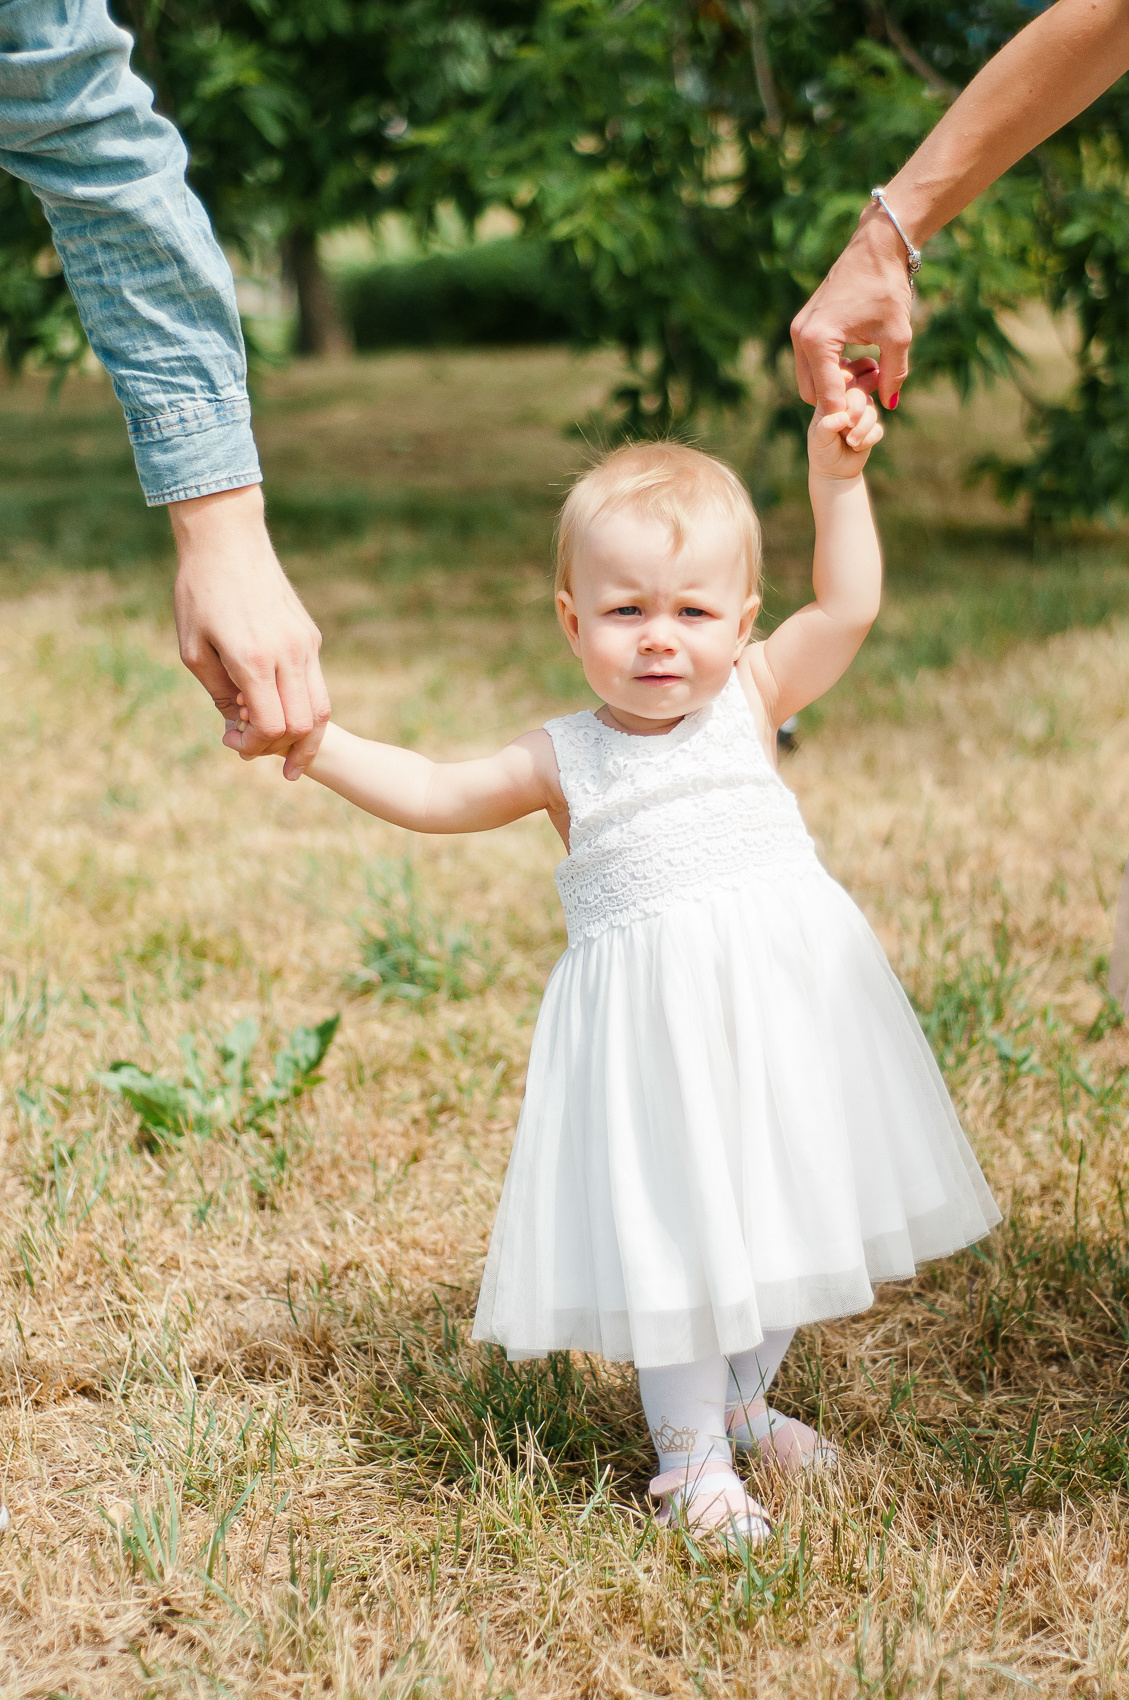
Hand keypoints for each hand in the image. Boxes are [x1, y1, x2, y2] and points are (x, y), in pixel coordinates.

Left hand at [169, 485, 329, 780]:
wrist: (228, 539)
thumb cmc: (200, 592)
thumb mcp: (193, 649)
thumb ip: (219, 693)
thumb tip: (238, 727)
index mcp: (253, 659)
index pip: (273, 726)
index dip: (257, 745)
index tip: (234, 742)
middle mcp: (288, 654)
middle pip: (305, 724)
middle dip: (283, 748)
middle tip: (260, 755)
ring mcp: (305, 644)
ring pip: (320, 708)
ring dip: (303, 735)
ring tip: (285, 753)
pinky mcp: (310, 635)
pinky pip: (316, 683)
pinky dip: (301, 706)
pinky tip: (278, 708)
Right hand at [791, 207, 912, 413]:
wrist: (876, 247)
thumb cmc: (887, 286)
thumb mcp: (898, 335)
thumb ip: (894, 374)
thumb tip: (890, 405)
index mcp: (817, 340)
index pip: (827, 396)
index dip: (848, 412)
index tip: (870, 415)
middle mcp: (800, 337)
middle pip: (812, 393)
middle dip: (841, 399)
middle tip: (874, 387)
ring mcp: (799, 331)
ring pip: (811, 380)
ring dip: (838, 385)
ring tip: (872, 370)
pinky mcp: (804, 327)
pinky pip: (813, 364)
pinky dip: (833, 371)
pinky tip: (861, 361)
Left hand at [808, 376, 883, 480]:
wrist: (834, 472)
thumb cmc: (822, 451)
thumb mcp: (819, 438)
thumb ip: (827, 426)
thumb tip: (843, 417)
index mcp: (831, 400)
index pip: (841, 382)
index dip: (848, 376)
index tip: (849, 378)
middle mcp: (848, 403)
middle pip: (859, 393)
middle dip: (856, 408)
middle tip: (848, 424)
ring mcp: (862, 415)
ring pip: (871, 411)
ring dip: (862, 428)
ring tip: (850, 443)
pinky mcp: (873, 428)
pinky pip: (878, 429)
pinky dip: (868, 439)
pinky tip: (857, 448)